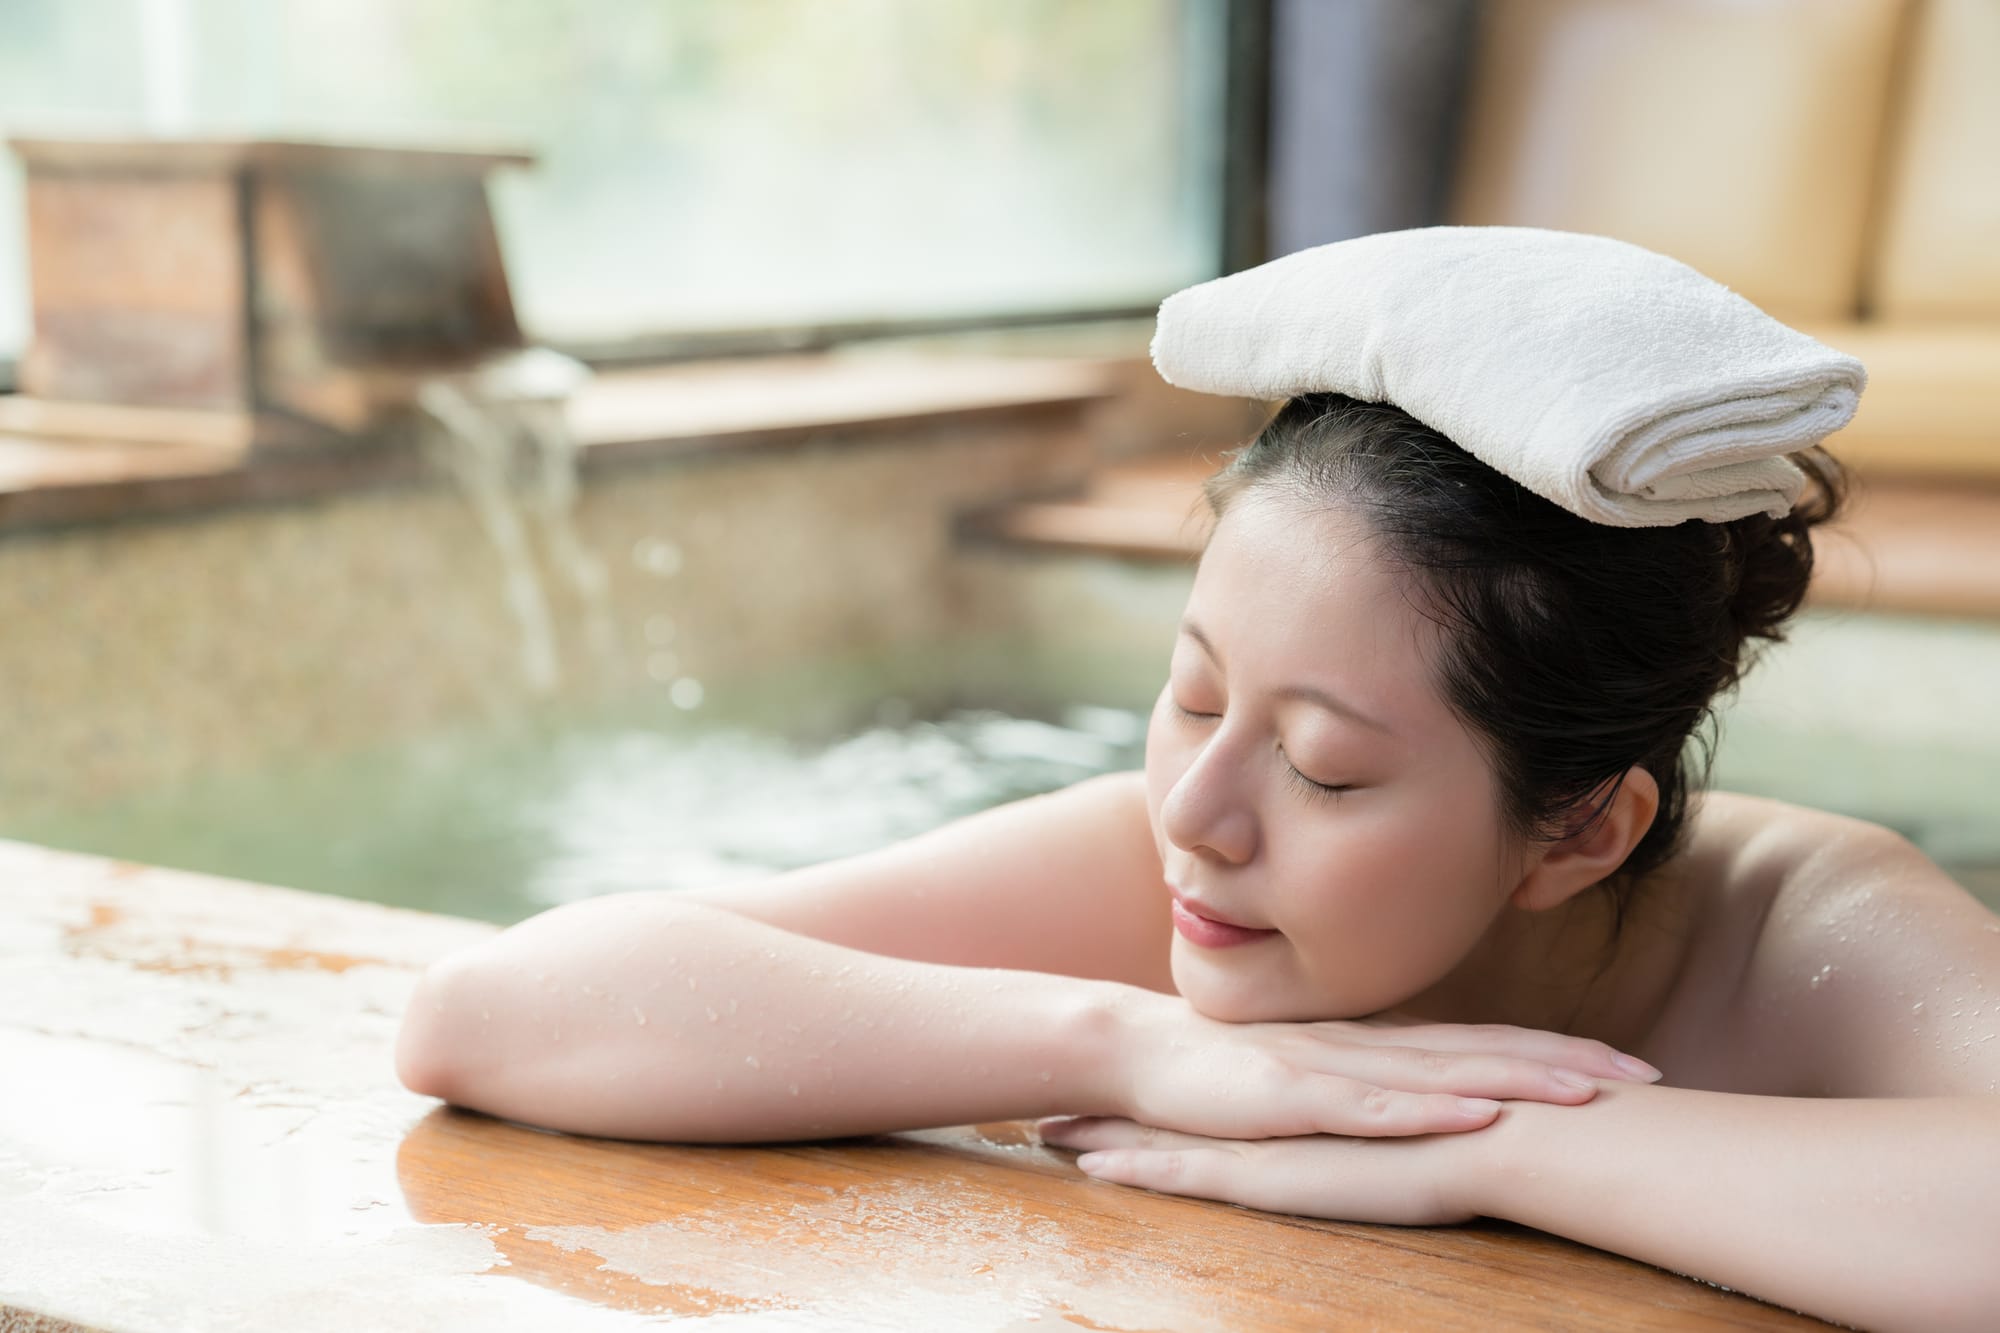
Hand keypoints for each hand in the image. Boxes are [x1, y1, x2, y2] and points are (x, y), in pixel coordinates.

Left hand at [1038, 1116, 1481, 1227]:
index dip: (1183, 1088)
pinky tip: (1094, 1171)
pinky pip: (1193, 1175)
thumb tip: (1429, 1120)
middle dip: (1119, 1103)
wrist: (1500, 1131)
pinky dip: (1142, 1169)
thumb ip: (1410, 1117)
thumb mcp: (1434, 1121)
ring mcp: (1273, 1137)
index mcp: (1315, 1097)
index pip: (1236, 1090)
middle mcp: (1280, 1109)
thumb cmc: (1485, 1131)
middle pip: (1186, 1104)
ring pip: (1171, 1134)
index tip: (1136, 1086)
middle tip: (1056, 1109)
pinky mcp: (1277, 1172)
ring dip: (1109, 1133)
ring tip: (1045, 1133)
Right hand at [1100, 992, 1660, 1141]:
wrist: (1134, 1054)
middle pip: (1483, 1048)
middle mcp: (1367, 1045)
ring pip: (1441, 1072)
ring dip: (1518, 1079)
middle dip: (1568, 1062)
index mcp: (1378, 1045)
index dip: (1558, 1050)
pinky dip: (1427, 1109)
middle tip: (1647, 1076)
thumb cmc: (1224, 1075)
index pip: (1484, 1041)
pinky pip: (1370, 1105)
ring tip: (1589, 1093)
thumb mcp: (1313, 1082)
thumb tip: (1440, 1107)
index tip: (1633, 1066)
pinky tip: (1476, 1114)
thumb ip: (1372, 1089)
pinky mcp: (1290, 1096)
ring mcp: (1332, 1066)